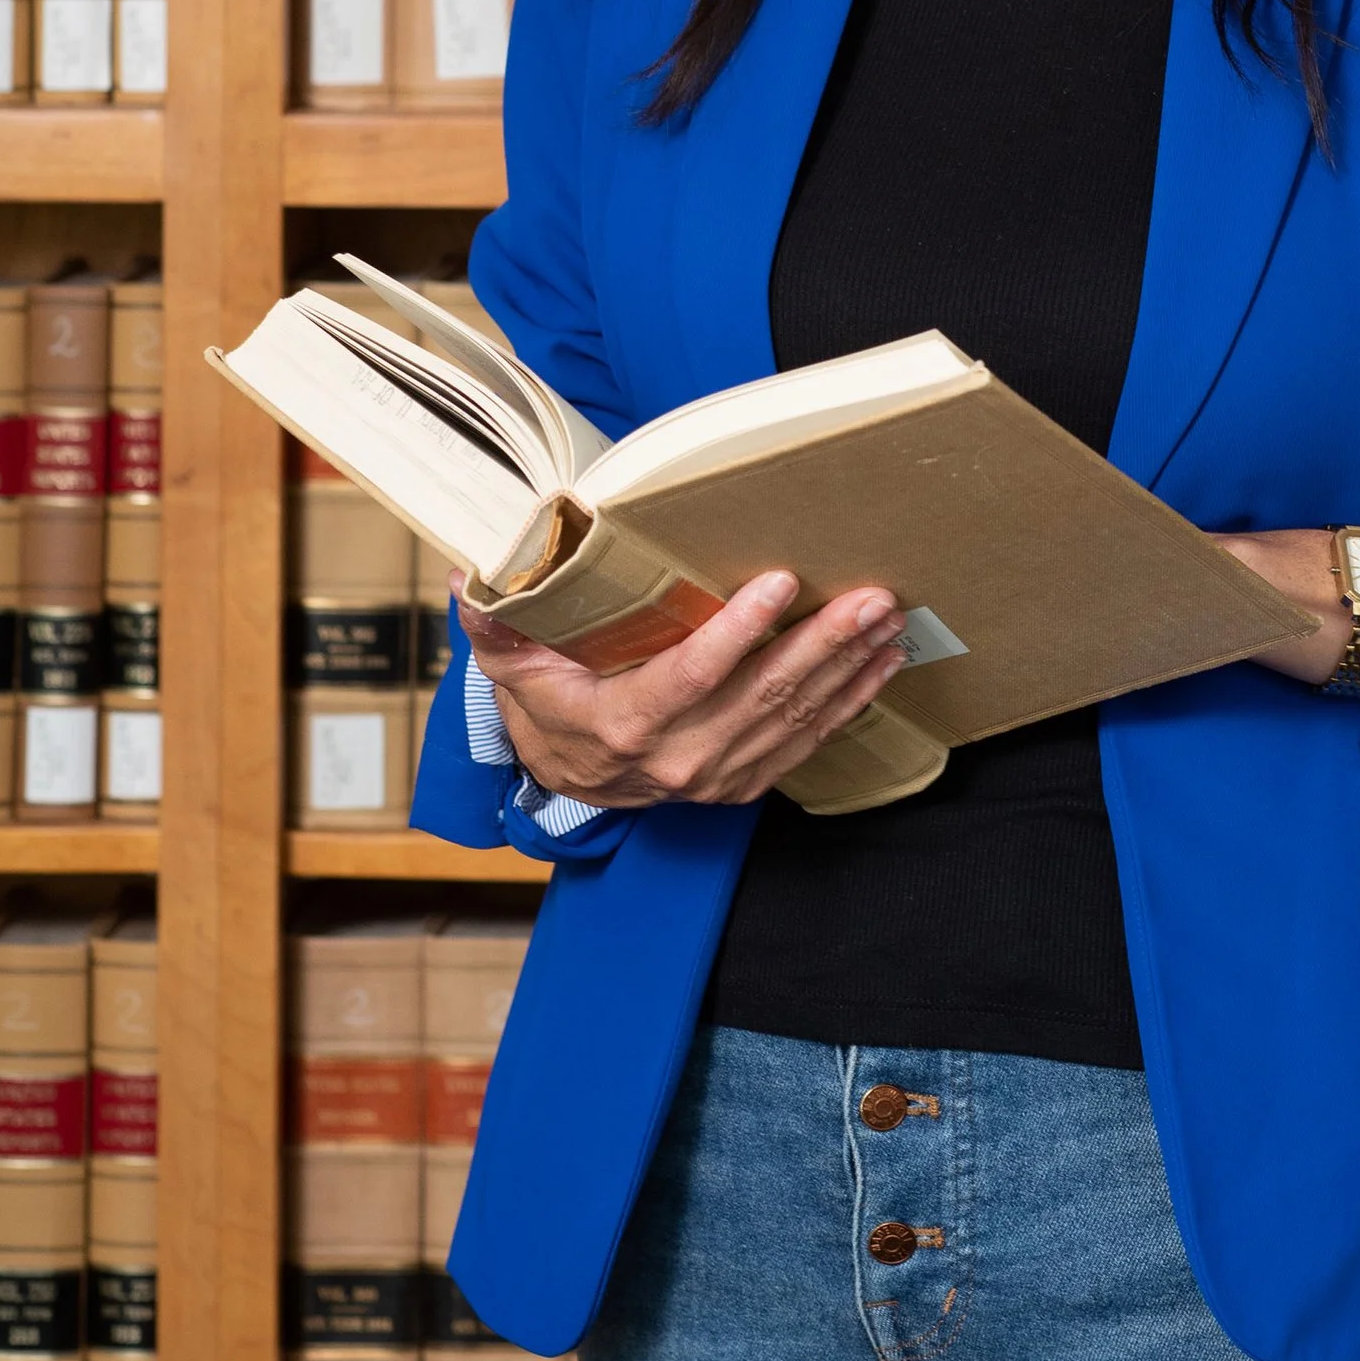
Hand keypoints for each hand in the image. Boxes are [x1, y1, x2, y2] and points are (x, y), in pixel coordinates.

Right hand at [455, 570, 908, 810]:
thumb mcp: (515, 665)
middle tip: (869, 595)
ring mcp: (717, 777)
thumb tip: (471, 577)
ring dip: (849, 667)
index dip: (738, 633)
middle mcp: (677, 760)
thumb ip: (498, 622)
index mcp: (625, 725)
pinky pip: (807, 743)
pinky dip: (851, 702)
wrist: (571, 783)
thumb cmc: (552, 706)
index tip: (780, 583)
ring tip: (888, 618)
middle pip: (761, 696)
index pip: (691, 677)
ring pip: (795, 718)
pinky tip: (882, 663)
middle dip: (823, 643)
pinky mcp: (745, 781)